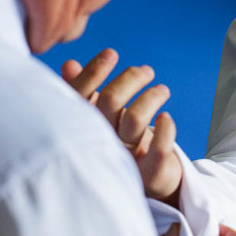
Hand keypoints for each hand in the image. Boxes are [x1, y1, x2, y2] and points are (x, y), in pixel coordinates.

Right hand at [62, 49, 182, 204]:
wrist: (148, 182)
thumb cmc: (120, 141)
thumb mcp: (101, 116)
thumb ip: (84, 92)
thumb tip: (69, 64)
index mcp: (86, 128)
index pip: (81, 96)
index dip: (94, 72)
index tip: (111, 54)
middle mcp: (101, 143)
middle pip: (111, 101)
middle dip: (130, 79)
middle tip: (146, 71)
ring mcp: (125, 158)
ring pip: (135, 119)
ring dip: (152, 97)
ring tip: (162, 90)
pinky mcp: (150, 173)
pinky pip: (158, 149)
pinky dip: (165, 129)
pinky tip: (167, 117)